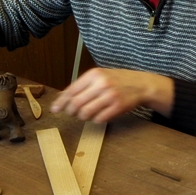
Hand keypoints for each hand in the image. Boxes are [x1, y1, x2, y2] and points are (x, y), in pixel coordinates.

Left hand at [50, 68, 173, 122]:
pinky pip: (99, 119)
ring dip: (83, 117)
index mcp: (94, 74)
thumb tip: (63, 97)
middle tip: (72, 114)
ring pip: (86, 113)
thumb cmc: (117, 80)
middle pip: (77, 103)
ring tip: (86, 114)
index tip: (55, 109)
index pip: (71, 90)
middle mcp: (102, 83)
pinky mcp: (118, 107)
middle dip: (71, 112)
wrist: (140, 84)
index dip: (61, 102)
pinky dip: (95, 120)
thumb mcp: (100, 76)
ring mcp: (111, 95)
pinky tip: (98, 115)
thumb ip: (83, 85)